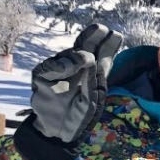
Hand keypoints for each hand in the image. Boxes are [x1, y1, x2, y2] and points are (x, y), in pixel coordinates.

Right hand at [29, 24, 123, 144]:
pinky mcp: (43, 76)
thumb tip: (89, 57)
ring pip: (68, 55)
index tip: (116, 35)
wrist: (58, 131)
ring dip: (78, 54)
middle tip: (101, 29)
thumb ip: (93, 79)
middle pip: (85, 47)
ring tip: (87, 57)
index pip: (102, 55)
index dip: (108, 45)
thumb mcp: (92, 100)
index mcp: (93, 73)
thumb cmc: (78, 115)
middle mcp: (77, 68)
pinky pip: (50, 66)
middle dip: (93, 37)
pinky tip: (69, 65)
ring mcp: (59, 69)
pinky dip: (59, 65)